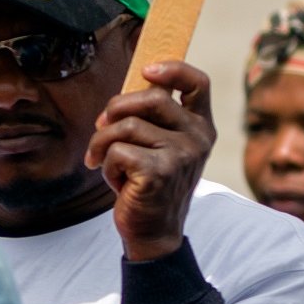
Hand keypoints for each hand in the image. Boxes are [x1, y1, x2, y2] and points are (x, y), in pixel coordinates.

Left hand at [87, 60, 214, 262]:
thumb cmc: (150, 185)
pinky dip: (107, 166)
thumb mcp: (160, 147)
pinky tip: (117, 182)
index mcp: (202, 127)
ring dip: (103, 144)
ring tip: (106, 163)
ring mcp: (182, 154)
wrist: (154, 233)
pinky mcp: (160, 171)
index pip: (197, 83)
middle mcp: (198, 138)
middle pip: (152, 98)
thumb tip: (120, 98)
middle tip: (101, 126)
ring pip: (126, 126)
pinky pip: (117, 151)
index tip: (147, 71)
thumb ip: (152, 120)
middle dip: (116, 108)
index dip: (172, 69)